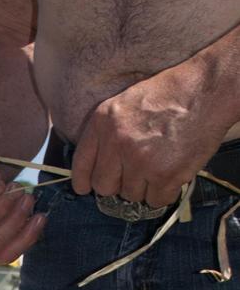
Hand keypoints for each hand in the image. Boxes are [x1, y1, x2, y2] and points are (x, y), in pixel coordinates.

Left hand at [71, 61, 229, 206]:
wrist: (207, 89)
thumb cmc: (171, 93)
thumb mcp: (126, 103)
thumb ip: (108, 132)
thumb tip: (98, 164)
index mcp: (103, 121)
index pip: (81, 164)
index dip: (84, 180)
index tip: (87, 188)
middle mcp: (116, 142)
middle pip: (105, 187)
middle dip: (119, 184)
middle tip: (137, 172)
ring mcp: (140, 160)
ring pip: (131, 195)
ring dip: (145, 187)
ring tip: (161, 164)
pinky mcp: (164, 175)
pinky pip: (155, 200)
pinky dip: (165, 192)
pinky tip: (173, 173)